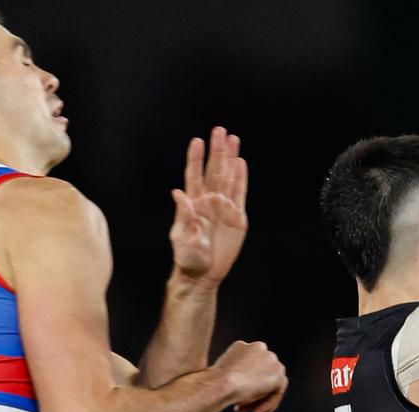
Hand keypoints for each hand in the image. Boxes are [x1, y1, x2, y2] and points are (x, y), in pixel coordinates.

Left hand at [168, 126, 248, 286]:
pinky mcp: (236, 218)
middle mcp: (209, 201)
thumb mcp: (181, 238)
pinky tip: (241, 163)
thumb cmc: (187, 258)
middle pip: (214, 170)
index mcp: (193, 204)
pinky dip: (241, 178)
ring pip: (228, 177)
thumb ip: (183, 215)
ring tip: (233, 138)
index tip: (197, 141)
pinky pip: (240, 193)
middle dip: (216, 150)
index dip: (195, 158)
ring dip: (230, 158)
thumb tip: (177, 193)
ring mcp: (223, 208)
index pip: (194, 175)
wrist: (203, 274)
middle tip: (220, 130)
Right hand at [213, 340, 287, 411]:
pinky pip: (277, 391)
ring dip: (261, 399)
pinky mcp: (277, 373)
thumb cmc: (215, 382)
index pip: (251, 366)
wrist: (221, 384)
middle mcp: (259, 348)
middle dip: (254, 392)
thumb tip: (240, 385)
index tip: (236, 396)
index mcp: (243, 346)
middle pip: (262, 374)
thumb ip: (235, 374)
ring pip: (271, 383)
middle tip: (241, 407)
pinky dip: (269, 404)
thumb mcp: (222, 374)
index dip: (244, 383)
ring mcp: (270, 359)